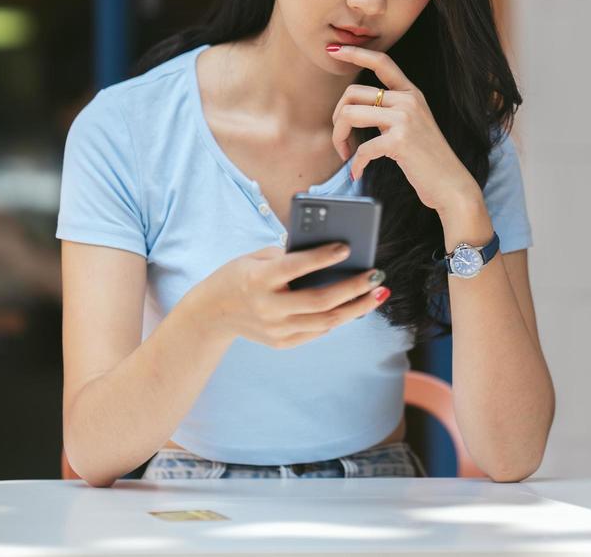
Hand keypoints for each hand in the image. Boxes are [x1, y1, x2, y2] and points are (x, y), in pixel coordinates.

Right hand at [197, 241, 390, 348]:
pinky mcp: (281, 343)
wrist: (212, 313)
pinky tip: (355, 306)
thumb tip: (329, 253)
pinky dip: (338, 318)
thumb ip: (288, 255)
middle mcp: (268, 308)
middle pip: (319, 301)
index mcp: (258, 280)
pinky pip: (317, 331)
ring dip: (357, 308)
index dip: (322, 257)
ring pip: (326, 321)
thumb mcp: (255, 257)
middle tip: (377, 275)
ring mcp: (275, 329)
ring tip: (377, 294)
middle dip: (353, 288)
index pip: (295, 268)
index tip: (347, 247)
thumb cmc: (239, 275)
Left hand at [326, 43, 481, 213]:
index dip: (355, 52)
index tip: (334, 50)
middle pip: (353, 93)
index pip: (381, 62)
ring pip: (350, 114)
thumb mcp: (412, 123)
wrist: (451, 183)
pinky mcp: (400, 141)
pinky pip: (362, 148)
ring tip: (346, 154)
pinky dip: (355, 163)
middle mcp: (408, 100)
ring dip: (339, 138)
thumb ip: (389, 110)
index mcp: (410, 93)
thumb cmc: (427, 158)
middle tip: (340, 140)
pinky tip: (358, 172)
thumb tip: (354, 108)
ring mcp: (405, 119)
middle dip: (337, 119)